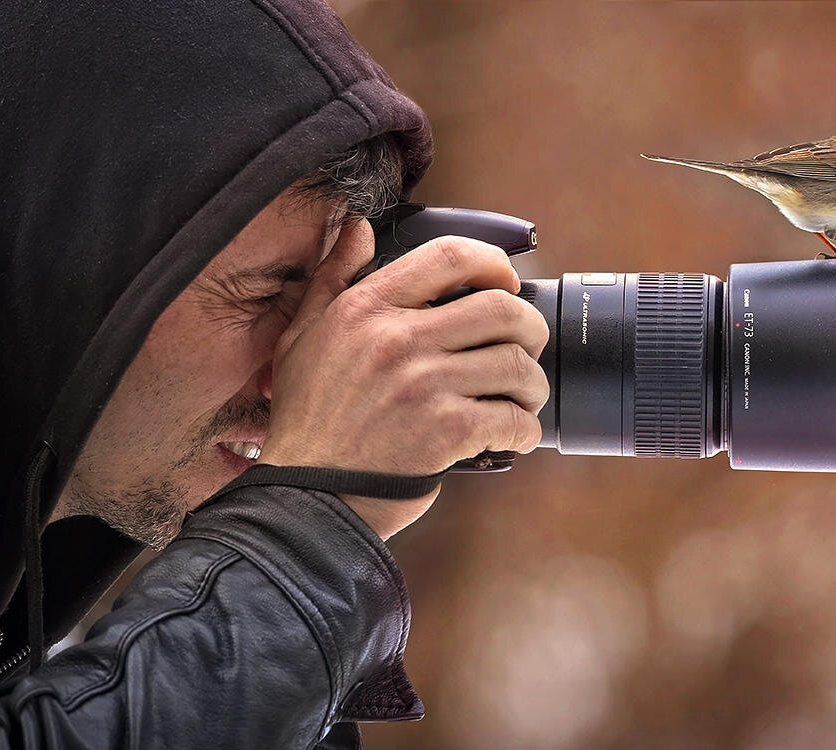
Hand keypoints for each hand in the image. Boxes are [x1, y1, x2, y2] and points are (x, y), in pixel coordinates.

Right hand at [260, 221, 549, 537]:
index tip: (508, 282)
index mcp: (366, 309)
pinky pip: (514, 418)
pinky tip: (514, 436)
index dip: (494, 263)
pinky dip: (526, 430)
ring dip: (532, 385)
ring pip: (516, 365)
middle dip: (530, 329)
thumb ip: (332, 278)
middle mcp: (397, 339)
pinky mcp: (445, 431)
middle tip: (526, 350)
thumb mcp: (302, 337)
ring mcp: (424, 385)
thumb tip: (355, 227)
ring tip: (522, 399)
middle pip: (502, 309)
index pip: (449, 256)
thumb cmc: (310, 420)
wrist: (309, 498)